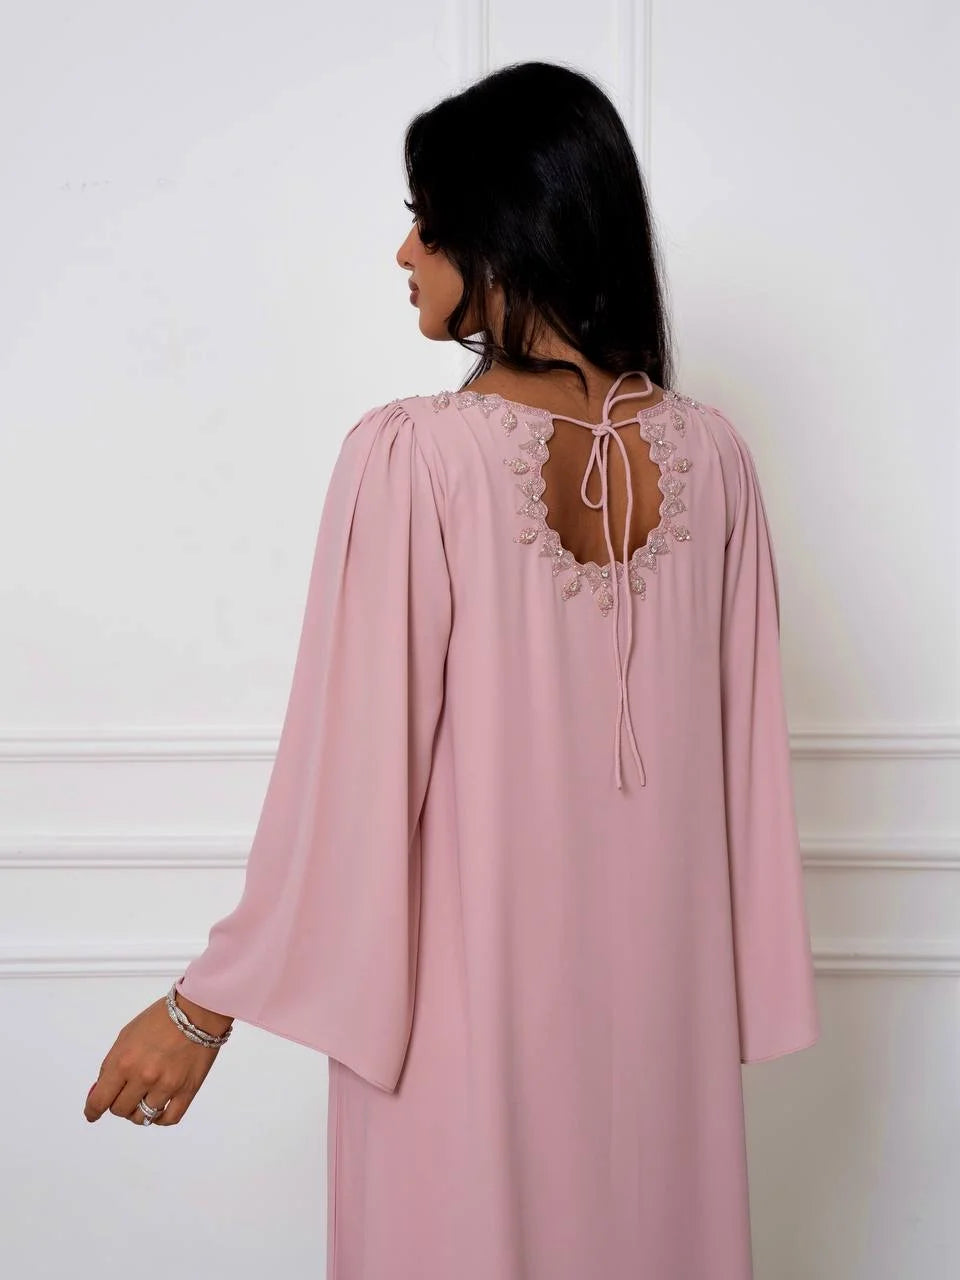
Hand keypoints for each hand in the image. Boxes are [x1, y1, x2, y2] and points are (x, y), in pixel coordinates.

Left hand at [83, 993, 229, 1126]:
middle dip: (119, 1103)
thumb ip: (112, 1065)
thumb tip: (102, 1091)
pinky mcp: (187, 1091)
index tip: (92, 1114)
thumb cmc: (161, 1019)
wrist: (198, 1011)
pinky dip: (160, 1118)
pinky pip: (168, 1119)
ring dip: (139, 1111)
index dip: (92, 1111)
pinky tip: (159, 1110)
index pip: (99, 1100)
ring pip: (143, 1118)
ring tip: (144, 1099)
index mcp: (123, 1061)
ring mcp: (166, 1086)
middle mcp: (143, 1077)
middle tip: (126, 1093)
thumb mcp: (126, 1035)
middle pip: (120, 1110)